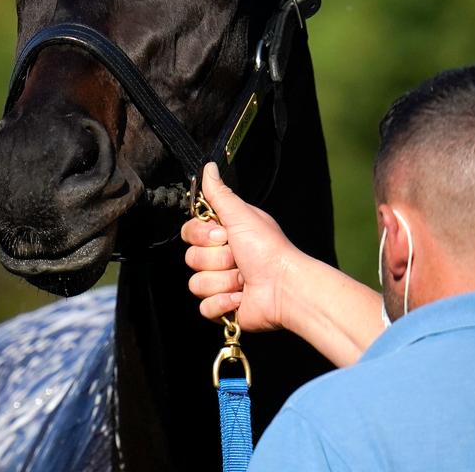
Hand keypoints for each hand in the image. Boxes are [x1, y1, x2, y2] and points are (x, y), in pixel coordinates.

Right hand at [181, 162, 300, 331]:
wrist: (284, 287)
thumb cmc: (268, 250)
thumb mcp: (241, 215)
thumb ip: (219, 193)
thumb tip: (208, 167)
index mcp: (223, 236)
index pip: (190, 233)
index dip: (202, 235)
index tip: (223, 234)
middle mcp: (220, 259)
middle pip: (191, 259)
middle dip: (216, 259)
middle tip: (238, 258)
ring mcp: (221, 284)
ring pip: (196, 284)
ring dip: (223, 281)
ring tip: (243, 280)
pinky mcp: (223, 308)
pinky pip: (204, 307)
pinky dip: (223, 303)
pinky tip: (241, 298)